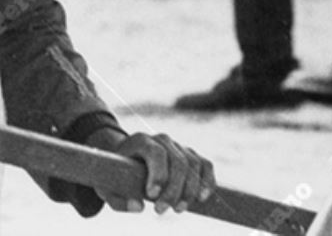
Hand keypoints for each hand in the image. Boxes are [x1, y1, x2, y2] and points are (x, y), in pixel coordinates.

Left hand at [87, 128, 214, 213]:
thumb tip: (139, 208)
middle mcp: (164, 140)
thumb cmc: (115, 173)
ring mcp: (179, 146)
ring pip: (193, 164)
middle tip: (161, 210)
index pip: (156, 153)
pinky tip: (203, 197)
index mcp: (141, 141)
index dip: (158, 173)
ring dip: (190, 189)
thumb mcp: (107, 185)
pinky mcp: (191, 155)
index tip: (152, 195)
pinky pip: (205, 165)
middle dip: (173, 188)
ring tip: (179, 209)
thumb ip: (118, 199)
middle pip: (178, 161)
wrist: (126, 155)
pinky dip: (207, 180)